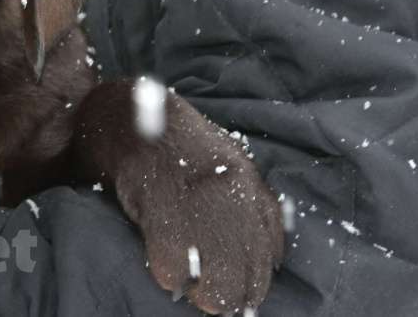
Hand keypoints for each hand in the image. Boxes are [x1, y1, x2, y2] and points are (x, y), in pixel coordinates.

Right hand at [113, 105, 283, 314]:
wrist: (140, 122)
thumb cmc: (188, 148)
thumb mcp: (237, 168)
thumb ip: (260, 212)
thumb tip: (277, 260)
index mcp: (251, 195)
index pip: (265, 267)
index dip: (250, 287)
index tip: (236, 291)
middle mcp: (232, 207)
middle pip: (242, 286)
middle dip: (225, 295)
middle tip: (206, 288)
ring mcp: (198, 213)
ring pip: (213, 291)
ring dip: (197, 289)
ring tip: (185, 275)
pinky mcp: (163, 217)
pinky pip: (173, 273)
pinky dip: (167, 273)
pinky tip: (162, 257)